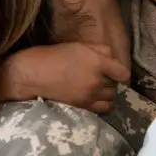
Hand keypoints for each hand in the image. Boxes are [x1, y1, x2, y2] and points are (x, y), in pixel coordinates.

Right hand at [0, 43, 129, 112]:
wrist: (32, 75)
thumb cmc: (53, 56)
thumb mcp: (77, 46)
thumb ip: (99, 50)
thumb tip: (112, 57)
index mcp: (97, 62)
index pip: (123, 73)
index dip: (120, 72)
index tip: (115, 71)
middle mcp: (96, 81)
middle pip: (116, 85)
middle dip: (111, 80)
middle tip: (101, 77)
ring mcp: (90, 96)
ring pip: (111, 98)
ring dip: (108, 93)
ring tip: (98, 88)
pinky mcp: (82, 106)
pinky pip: (103, 109)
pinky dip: (103, 104)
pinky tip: (95, 98)